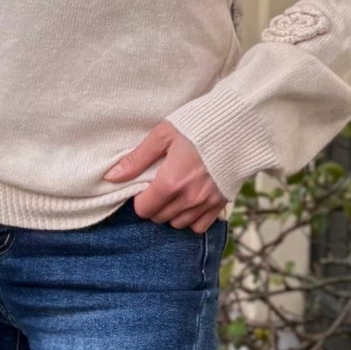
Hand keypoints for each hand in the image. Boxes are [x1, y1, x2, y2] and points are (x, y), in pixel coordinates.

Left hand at [104, 123, 225, 232]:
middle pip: (159, 218)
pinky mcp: (221, 203)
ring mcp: (206, 203)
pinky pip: (199, 226)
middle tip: (159, 186)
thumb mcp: (163, 135)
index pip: (144, 209)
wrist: (238, 124)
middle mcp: (188, 197)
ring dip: (171, 213)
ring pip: (178, 224)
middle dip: (154, 205)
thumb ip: (137, 159)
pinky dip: (192, 218)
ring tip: (175, 193)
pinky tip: (190, 201)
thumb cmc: (198, 125)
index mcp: (171, 181)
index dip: (140, 199)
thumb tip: (112, 176)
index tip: (145, 186)